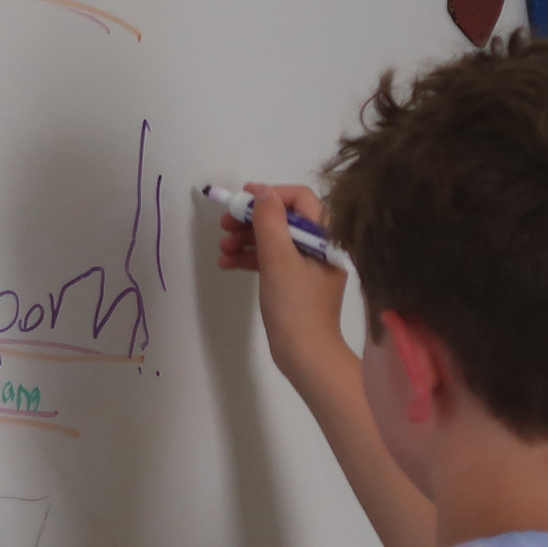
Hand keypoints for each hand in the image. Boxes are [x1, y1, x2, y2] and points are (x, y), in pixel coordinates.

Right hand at [215, 183, 349, 382]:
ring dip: (246, 240)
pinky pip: (273, 261)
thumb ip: (269, 220)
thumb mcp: (278, 257)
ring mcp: (309, 266)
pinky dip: (251, 259)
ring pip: (275, 240)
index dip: (270, 194)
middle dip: (252, 220)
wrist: (305, 354)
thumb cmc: (295, 304)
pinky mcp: (297, 284)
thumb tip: (263, 192)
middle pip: (284, 219)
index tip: (242, 198)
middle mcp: (320, 247)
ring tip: (222, 248)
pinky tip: (227, 263)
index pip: (299, 199)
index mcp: (325, 236)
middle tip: (225, 225)